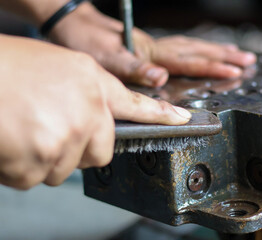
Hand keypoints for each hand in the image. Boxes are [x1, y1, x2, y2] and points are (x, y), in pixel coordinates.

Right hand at [0, 34, 190, 189]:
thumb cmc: (8, 67)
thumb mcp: (59, 68)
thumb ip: (86, 95)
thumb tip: (96, 121)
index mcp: (92, 84)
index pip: (138, 105)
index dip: (163, 115)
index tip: (183, 120)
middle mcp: (87, 111)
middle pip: (100, 152)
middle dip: (78, 149)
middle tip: (49, 129)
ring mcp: (68, 136)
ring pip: (63, 167)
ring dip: (42, 157)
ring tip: (22, 128)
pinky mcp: (43, 160)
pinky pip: (35, 177)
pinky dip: (20, 166)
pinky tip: (9, 141)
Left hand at [49, 2, 255, 87]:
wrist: (72, 23)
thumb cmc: (87, 40)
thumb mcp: (107, 57)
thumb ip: (135, 68)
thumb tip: (162, 78)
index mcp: (151, 54)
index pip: (188, 61)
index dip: (212, 67)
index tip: (235, 71)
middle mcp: (156, 48)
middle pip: (196, 51)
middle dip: (224, 57)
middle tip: (248, 61)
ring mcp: (153, 46)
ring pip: (191, 47)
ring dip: (215, 51)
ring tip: (234, 54)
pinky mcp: (148, 47)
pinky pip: (180, 48)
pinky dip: (197, 50)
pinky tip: (200, 52)